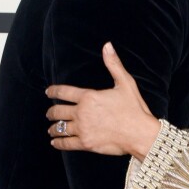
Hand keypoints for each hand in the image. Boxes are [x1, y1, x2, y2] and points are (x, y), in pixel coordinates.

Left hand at [46, 42, 159, 159]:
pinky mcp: (85, 143)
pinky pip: (65, 143)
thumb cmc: (134, 107)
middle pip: (57, 111)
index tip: (48, 91)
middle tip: (49, 113)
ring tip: (51, 128)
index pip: (63, 92)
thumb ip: (113, 64)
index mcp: (89, 96)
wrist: (139, 133)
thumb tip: (107, 46)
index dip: (53, 91)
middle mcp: (82, 112)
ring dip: (53, 127)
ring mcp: (82, 129)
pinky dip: (58, 142)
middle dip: (51, 111)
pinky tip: (56, 141)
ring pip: (59, 128)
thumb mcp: (125, 82)